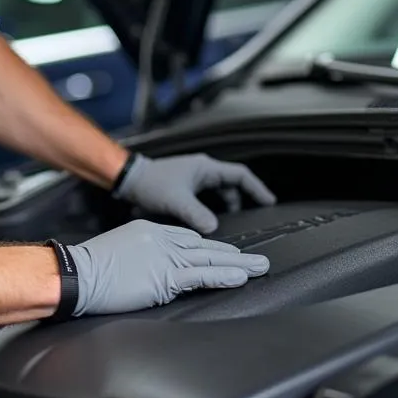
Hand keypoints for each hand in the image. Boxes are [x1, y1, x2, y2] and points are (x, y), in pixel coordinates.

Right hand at [68, 219, 269, 316]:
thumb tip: (152, 273)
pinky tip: (240, 277)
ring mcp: (165, 257)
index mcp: (150, 231)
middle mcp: (162, 239)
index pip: (187, 238)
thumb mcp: (121, 252)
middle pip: (205, 246)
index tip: (227, 253)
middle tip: (257, 258)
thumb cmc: (90, 268)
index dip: (210, 248)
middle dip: (233, 253)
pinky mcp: (165, 276)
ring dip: (239, 264)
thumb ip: (143, 257)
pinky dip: (224, 276)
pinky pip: (201, 275)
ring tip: (260, 267)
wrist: (77, 273)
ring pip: (210, 259)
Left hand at [112, 153, 275, 232]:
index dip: (257, 188)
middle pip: (231, 185)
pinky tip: (210, 225)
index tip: (269, 202)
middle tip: (253, 219)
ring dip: (226, 207)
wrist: (128, 180)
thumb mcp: (176, 200)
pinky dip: (212, 210)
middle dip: (243, 201)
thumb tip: (214, 229)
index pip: (240, 175)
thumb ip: (196, 215)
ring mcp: (193, 179)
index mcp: (205, 168)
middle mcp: (202, 171)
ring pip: (218, 194)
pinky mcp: (184, 188)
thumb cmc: (151, 183)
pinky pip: (206, 199)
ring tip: (233, 225)